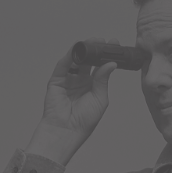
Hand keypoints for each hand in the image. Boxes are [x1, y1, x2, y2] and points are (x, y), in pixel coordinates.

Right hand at [24, 43, 118, 165]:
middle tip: (103, 40)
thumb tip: (110, 63)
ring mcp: (68, 79)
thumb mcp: (100, 99)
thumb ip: (103, 80)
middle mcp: (80, 81)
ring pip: (76, 59)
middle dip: (95, 49)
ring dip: (83, 49)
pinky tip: (77, 48)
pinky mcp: (56, 80)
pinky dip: (69, 55)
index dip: (106, 55)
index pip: (100, 66)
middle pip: (88, 60)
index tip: (115, 45)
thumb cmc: (84, 121)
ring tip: (92, 41)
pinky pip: (63, 65)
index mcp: (92, 86)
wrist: (66, 131)